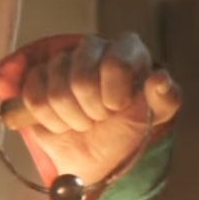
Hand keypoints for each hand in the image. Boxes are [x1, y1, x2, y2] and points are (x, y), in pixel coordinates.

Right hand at [0, 33, 181, 186]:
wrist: (100, 152)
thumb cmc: (132, 127)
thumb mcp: (157, 115)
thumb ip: (166, 96)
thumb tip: (159, 79)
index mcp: (127, 49)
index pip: (115, 64)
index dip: (114, 95)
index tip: (119, 108)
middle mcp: (93, 47)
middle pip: (81, 79)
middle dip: (92, 110)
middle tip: (101, 118)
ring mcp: (63, 61)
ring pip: (55, 91)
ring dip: (72, 119)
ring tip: (85, 122)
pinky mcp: (37, 78)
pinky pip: (33, 97)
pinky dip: (50, 120)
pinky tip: (64, 122)